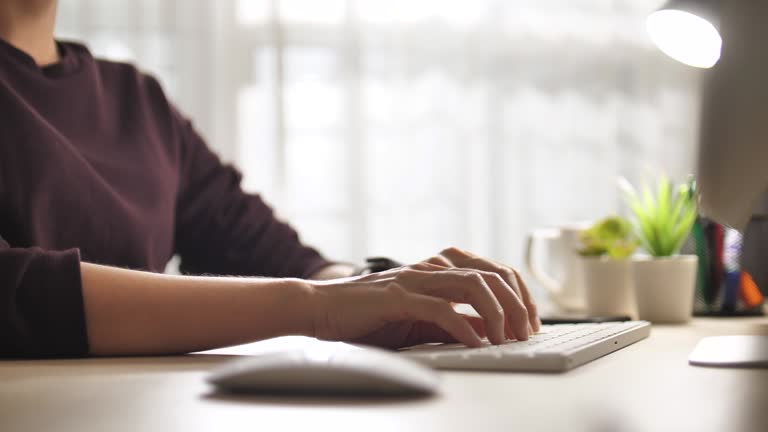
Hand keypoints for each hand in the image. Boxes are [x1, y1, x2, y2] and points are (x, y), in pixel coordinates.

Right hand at [309, 250, 536, 349]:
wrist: (321, 308)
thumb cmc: (367, 317)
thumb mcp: (418, 321)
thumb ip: (450, 323)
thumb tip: (486, 333)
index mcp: (437, 271)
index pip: (491, 270)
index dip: (518, 293)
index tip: (530, 322)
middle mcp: (429, 269)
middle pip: (490, 274)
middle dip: (516, 303)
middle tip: (526, 332)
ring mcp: (414, 280)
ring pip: (471, 284)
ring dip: (497, 312)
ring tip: (506, 338)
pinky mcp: (396, 297)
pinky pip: (439, 308)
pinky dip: (463, 326)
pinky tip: (476, 344)